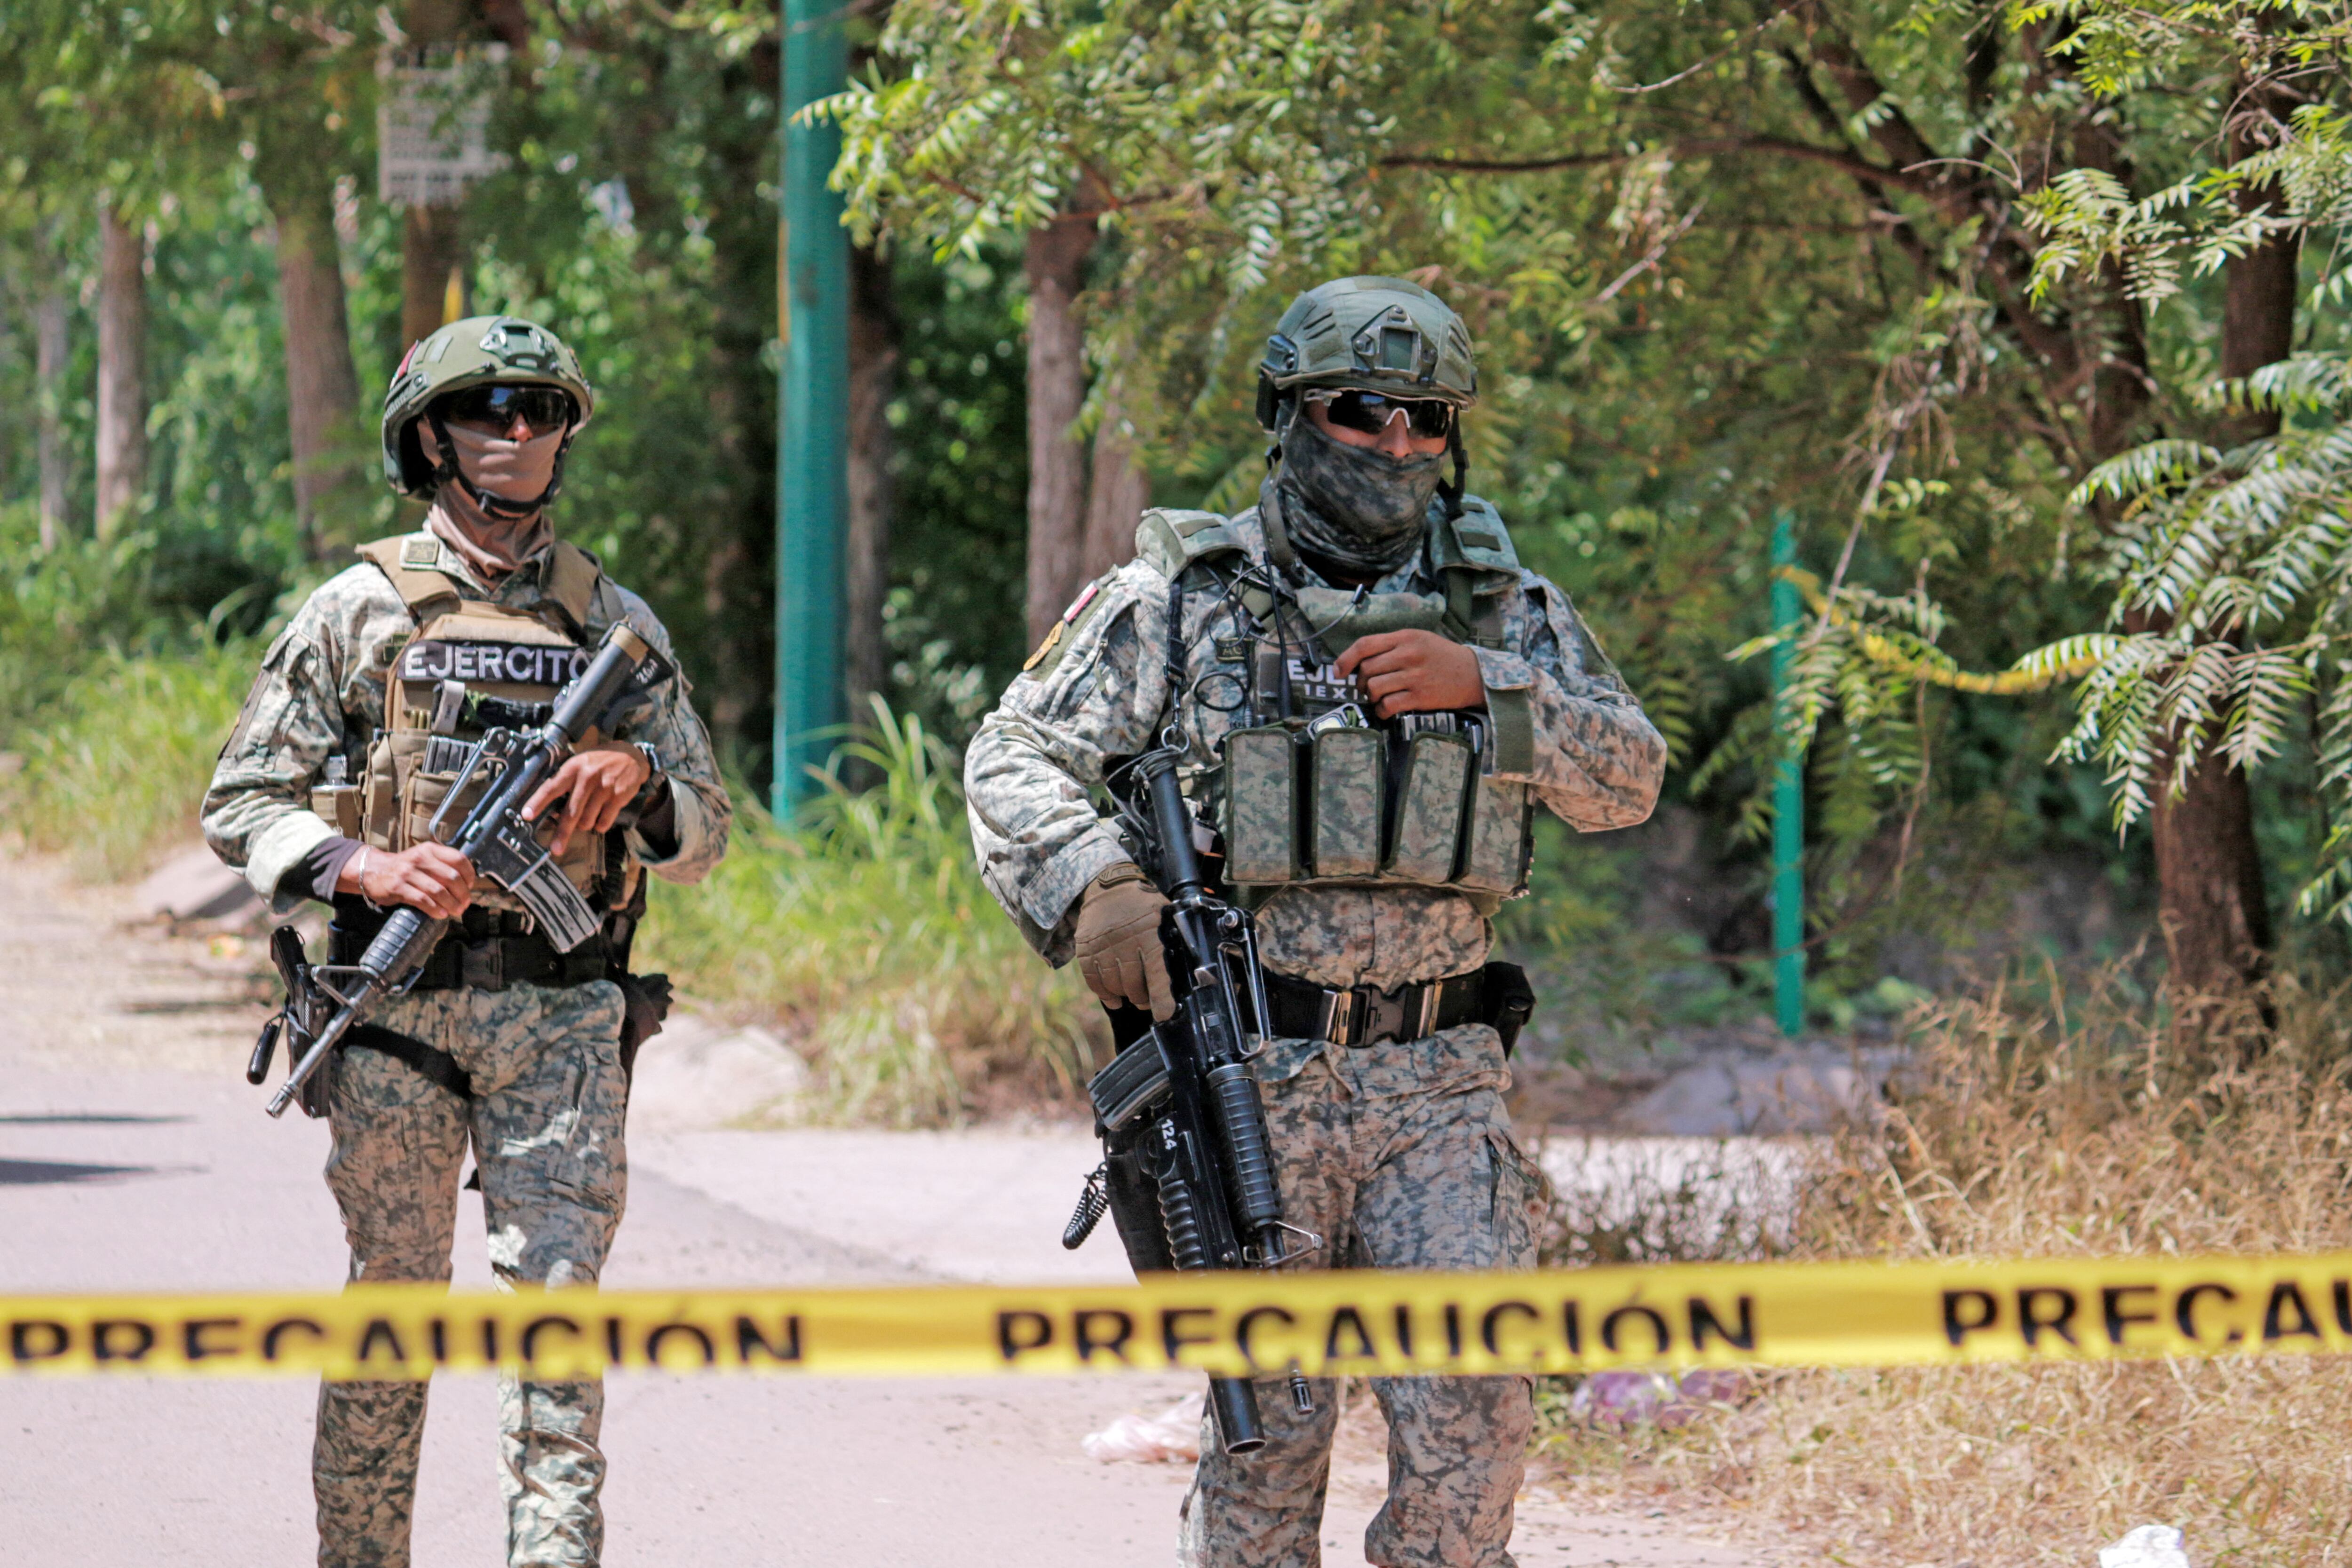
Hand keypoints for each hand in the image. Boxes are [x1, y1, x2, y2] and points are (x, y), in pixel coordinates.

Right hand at [339, 843, 476, 920]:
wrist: (374, 870)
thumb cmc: (404, 867)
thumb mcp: (423, 857)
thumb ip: (442, 864)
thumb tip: (466, 882)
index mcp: (429, 849)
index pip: (458, 859)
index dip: (469, 875)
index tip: (470, 886)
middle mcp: (419, 859)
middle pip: (451, 877)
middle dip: (462, 894)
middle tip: (464, 903)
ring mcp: (408, 873)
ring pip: (438, 891)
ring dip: (451, 904)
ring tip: (456, 911)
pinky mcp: (398, 888)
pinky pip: (422, 900)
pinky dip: (435, 909)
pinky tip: (441, 914)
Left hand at [523, 743, 652, 855]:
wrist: (632, 756)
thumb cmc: (599, 762)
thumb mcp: (579, 764)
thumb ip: (566, 782)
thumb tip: (550, 810)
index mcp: (573, 768)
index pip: (551, 787)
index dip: (538, 802)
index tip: (526, 816)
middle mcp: (588, 777)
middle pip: (571, 812)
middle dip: (563, 833)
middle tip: (556, 849)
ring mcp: (604, 787)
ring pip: (587, 820)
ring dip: (584, 825)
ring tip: (588, 816)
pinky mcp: (618, 797)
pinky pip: (604, 822)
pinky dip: (600, 825)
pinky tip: (601, 818)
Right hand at [1073, 865, 1175, 1019]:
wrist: (1109, 885)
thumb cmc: (1145, 905)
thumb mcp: (1167, 915)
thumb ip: (1175, 941)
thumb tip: (1195, 971)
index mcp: (1150, 934)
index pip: (1157, 974)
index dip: (1161, 999)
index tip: (1164, 1015)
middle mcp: (1125, 941)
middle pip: (1133, 985)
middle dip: (1143, 999)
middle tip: (1148, 1001)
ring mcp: (1103, 946)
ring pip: (1114, 985)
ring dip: (1125, 995)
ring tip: (1132, 995)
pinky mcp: (1086, 948)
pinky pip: (1093, 980)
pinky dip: (1103, 993)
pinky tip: (1113, 998)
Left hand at [1333, 630, 1485, 718]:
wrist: (1474, 675)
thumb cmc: (1442, 657)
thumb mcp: (1419, 640)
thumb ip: (1391, 646)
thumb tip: (1358, 661)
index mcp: (1406, 637)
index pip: (1365, 644)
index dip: (1345, 659)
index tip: (1337, 671)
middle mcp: (1408, 654)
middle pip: (1366, 669)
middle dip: (1360, 682)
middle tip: (1366, 687)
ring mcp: (1414, 676)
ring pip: (1374, 688)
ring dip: (1370, 697)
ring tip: (1378, 698)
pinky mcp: (1420, 697)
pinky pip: (1387, 706)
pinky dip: (1381, 711)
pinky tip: (1386, 710)